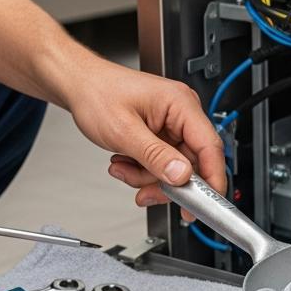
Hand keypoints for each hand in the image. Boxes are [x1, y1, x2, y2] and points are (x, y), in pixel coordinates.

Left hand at [66, 59, 225, 210]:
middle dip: (165, 181)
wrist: (79, 86)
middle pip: (192, 163)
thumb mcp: (124, 131)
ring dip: (147, 176)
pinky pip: (163, 163)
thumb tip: (182, 175)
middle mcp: (182, 113)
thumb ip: (155, 156)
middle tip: (145, 191)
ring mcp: (172, 124)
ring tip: (123, 167)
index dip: (212, 178)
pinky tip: (125, 162)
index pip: (210, 146)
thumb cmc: (97, 94)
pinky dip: (143, 170)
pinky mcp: (162, 134)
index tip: (205, 204)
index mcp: (181, 104)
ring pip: (175, 168)